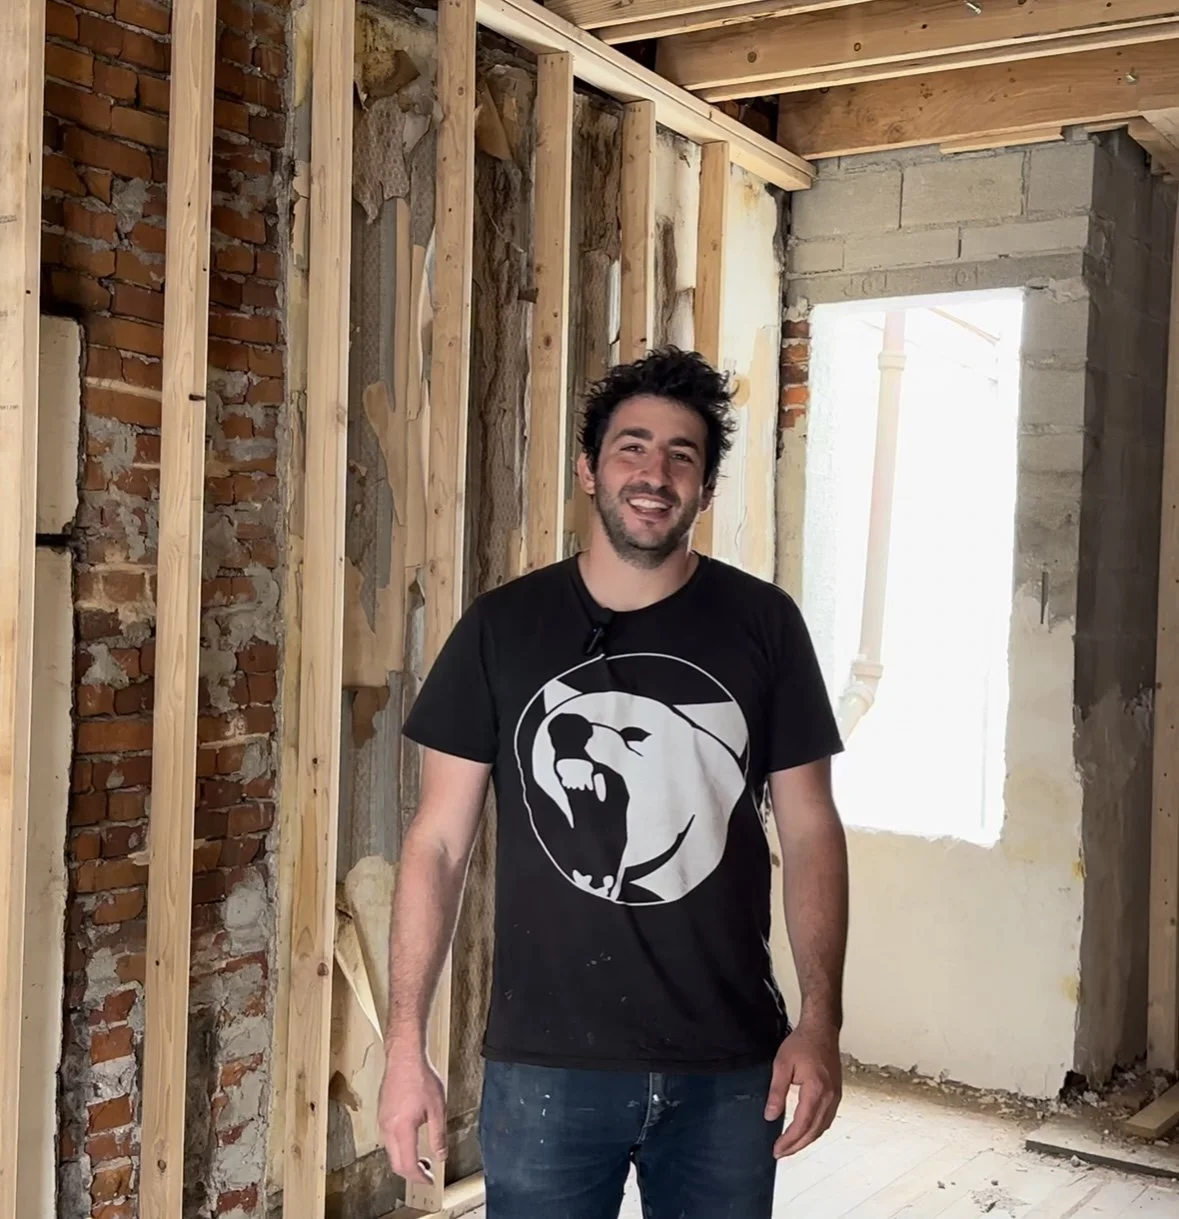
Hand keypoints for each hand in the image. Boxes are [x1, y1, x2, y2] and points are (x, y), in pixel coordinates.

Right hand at [379, 1049, 447, 1185]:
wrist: (404, 1057)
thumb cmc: (421, 1078)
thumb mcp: (437, 1108)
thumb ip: (438, 1135)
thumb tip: (441, 1156)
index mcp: (402, 1129)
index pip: (408, 1165)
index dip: (419, 1177)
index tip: (430, 1180)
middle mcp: (388, 1128)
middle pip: (396, 1163)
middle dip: (412, 1173)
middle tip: (427, 1172)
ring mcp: (382, 1121)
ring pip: (391, 1152)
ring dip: (405, 1160)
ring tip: (423, 1157)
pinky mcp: (381, 1114)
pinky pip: (388, 1140)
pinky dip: (400, 1148)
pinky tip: (413, 1140)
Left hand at [764, 1021, 841, 1157]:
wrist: (822, 1029)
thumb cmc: (802, 1043)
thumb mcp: (782, 1064)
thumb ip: (776, 1091)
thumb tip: (770, 1116)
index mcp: (816, 1090)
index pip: (802, 1124)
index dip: (790, 1141)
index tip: (777, 1149)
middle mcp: (830, 1097)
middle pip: (814, 1131)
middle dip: (797, 1145)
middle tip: (780, 1153)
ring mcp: (836, 1096)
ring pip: (822, 1127)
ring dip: (807, 1140)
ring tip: (790, 1146)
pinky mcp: (836, 1093)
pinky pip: (827, 1119)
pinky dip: (815, 1130)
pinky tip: (806, 1131)